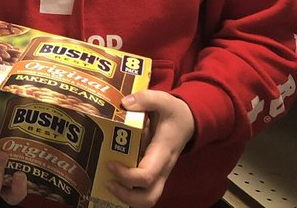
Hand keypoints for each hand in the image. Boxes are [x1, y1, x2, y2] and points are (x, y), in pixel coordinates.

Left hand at [105, 90, 194, 206]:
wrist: (189, 121)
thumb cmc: (175, 113)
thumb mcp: (164, 100)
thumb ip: (146, 98)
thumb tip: (125, 103)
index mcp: (163, 153)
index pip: (147, 175)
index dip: (127, 176)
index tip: (110, 164)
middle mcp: (161, 168)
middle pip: (148, 198)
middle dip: (126, 197)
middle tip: (107, 182)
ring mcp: (157, 173)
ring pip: (146, 198)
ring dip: (126, 198)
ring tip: (107, 183)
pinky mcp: (152, 172)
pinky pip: (141, 190)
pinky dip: (126, 190)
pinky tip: (110, 179)